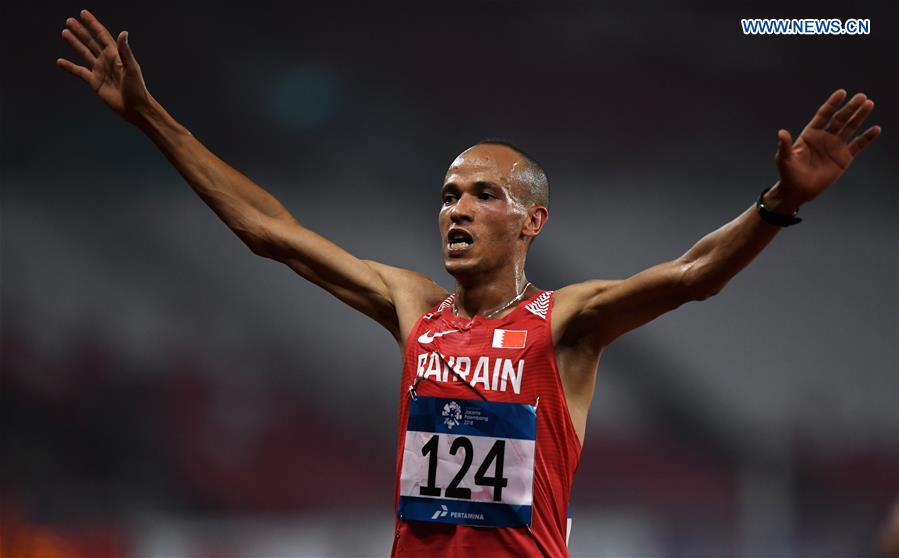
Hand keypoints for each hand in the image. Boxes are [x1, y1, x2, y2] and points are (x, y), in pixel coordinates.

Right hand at [57, 10, 150, 122]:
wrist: (134, 108)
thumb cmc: (137, 88)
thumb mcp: (132, 68)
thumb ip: (125, 51)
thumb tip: (123, 33)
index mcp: (115, 55)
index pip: (102, 35)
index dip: (93, 24)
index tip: (83, 13)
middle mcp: (107, 60)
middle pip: (91, 42)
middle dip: (81, 31)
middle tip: (69, 21)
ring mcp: (100, 71)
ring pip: (84, 53)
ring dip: (75, 43)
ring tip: (64, 32)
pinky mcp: (95, 82)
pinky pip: (79, 72)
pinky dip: (70, 67)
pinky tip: (60, 61)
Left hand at [772, 89, 880, 208]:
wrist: (798, 190)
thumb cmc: (788, 174)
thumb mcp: (784, 159)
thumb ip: (785, 145)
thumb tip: (781, 132)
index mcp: (810, 134)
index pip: (823, 115)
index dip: (832, 104)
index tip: (842, 93)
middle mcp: (825, 137)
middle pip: (840, 119)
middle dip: (850, 108)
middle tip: (861, 97)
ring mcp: (835, 146)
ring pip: (850, 128)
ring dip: (860, 117)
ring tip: (869, 104)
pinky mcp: (844, 157)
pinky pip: (858, 145)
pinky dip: (867, 137)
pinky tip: (876, 129)